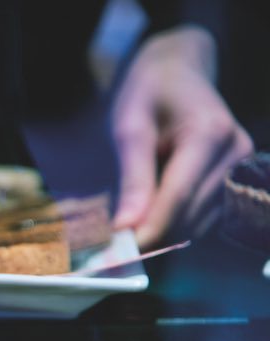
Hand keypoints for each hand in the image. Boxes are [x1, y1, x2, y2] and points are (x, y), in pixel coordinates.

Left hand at [112, 25, 252, 247]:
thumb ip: (132, 178)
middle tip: (111, 252)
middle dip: (152, 236)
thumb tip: (126, 227)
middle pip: (192, 215)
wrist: (178, 73)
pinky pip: (205, 217)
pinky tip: (148, 221)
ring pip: (200, 223)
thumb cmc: (148, 93)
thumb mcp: (130, 128)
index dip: (149, 230)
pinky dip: (175, 225)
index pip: (179, 196)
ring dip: (164, 234)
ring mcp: (240, 168)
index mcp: (210, 133)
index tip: (118, 255)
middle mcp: (235, 153)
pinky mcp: (235, 180)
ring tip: (124, 236)